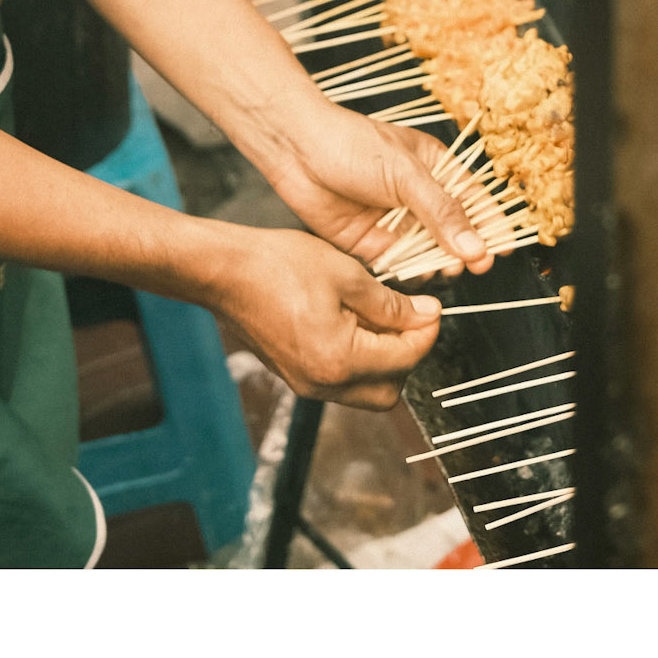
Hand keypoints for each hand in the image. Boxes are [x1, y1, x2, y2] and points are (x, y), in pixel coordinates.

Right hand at [210, 225, 442, 409]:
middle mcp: (323, 384)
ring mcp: (306, 385)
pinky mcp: (295, 376)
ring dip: (384, 360)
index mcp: (339, 360)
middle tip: (411, 316)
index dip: (427, 331)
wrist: (224, 272)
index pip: (405, 359)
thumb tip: (427, 316)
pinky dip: (358, 359)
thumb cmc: (279, 266)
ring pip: (366, 391)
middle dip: (408, 355)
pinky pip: (341, 382)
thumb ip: (392, 304)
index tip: (432, 306)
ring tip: (381, 315)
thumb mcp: (348, 274)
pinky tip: (354, 321)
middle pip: (389, 391)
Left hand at [270, 99, 494, 276]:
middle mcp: (418, 198)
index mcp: (435, 169)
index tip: (504, 248)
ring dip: (439, 263)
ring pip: (428, 252)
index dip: (491, 223)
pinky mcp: (370, 242)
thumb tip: (475, 245)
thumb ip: (441, 212)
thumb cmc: (353, 145)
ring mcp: (395, 221)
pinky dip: (409, 273)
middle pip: (453, 231)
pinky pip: (398, 264)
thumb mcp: (405, 174)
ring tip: (447, 270)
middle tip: (475, 266)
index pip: (473, 199)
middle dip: (466, 249)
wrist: (297, 152)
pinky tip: (416, 275)